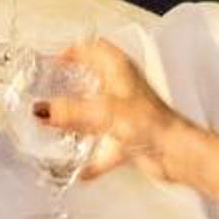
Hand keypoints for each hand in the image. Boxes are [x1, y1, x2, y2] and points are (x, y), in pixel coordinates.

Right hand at [36, 39, 218, 203]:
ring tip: (55, 124)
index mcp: (119, 70)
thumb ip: (70, 111)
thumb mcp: (104, 112)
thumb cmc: (153, 123)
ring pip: (95, 112)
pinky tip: (80, 170)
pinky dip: (92, 158)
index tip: (52, 59)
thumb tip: (42, 109)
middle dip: (70, 83)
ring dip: (77, 119)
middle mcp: (122, 88)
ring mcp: (125, 114)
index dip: (73, 50)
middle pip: (92, 79)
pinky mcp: (128, 138)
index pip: (94, 48)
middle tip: (48, 88)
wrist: (177, 153)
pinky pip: (104, 147)